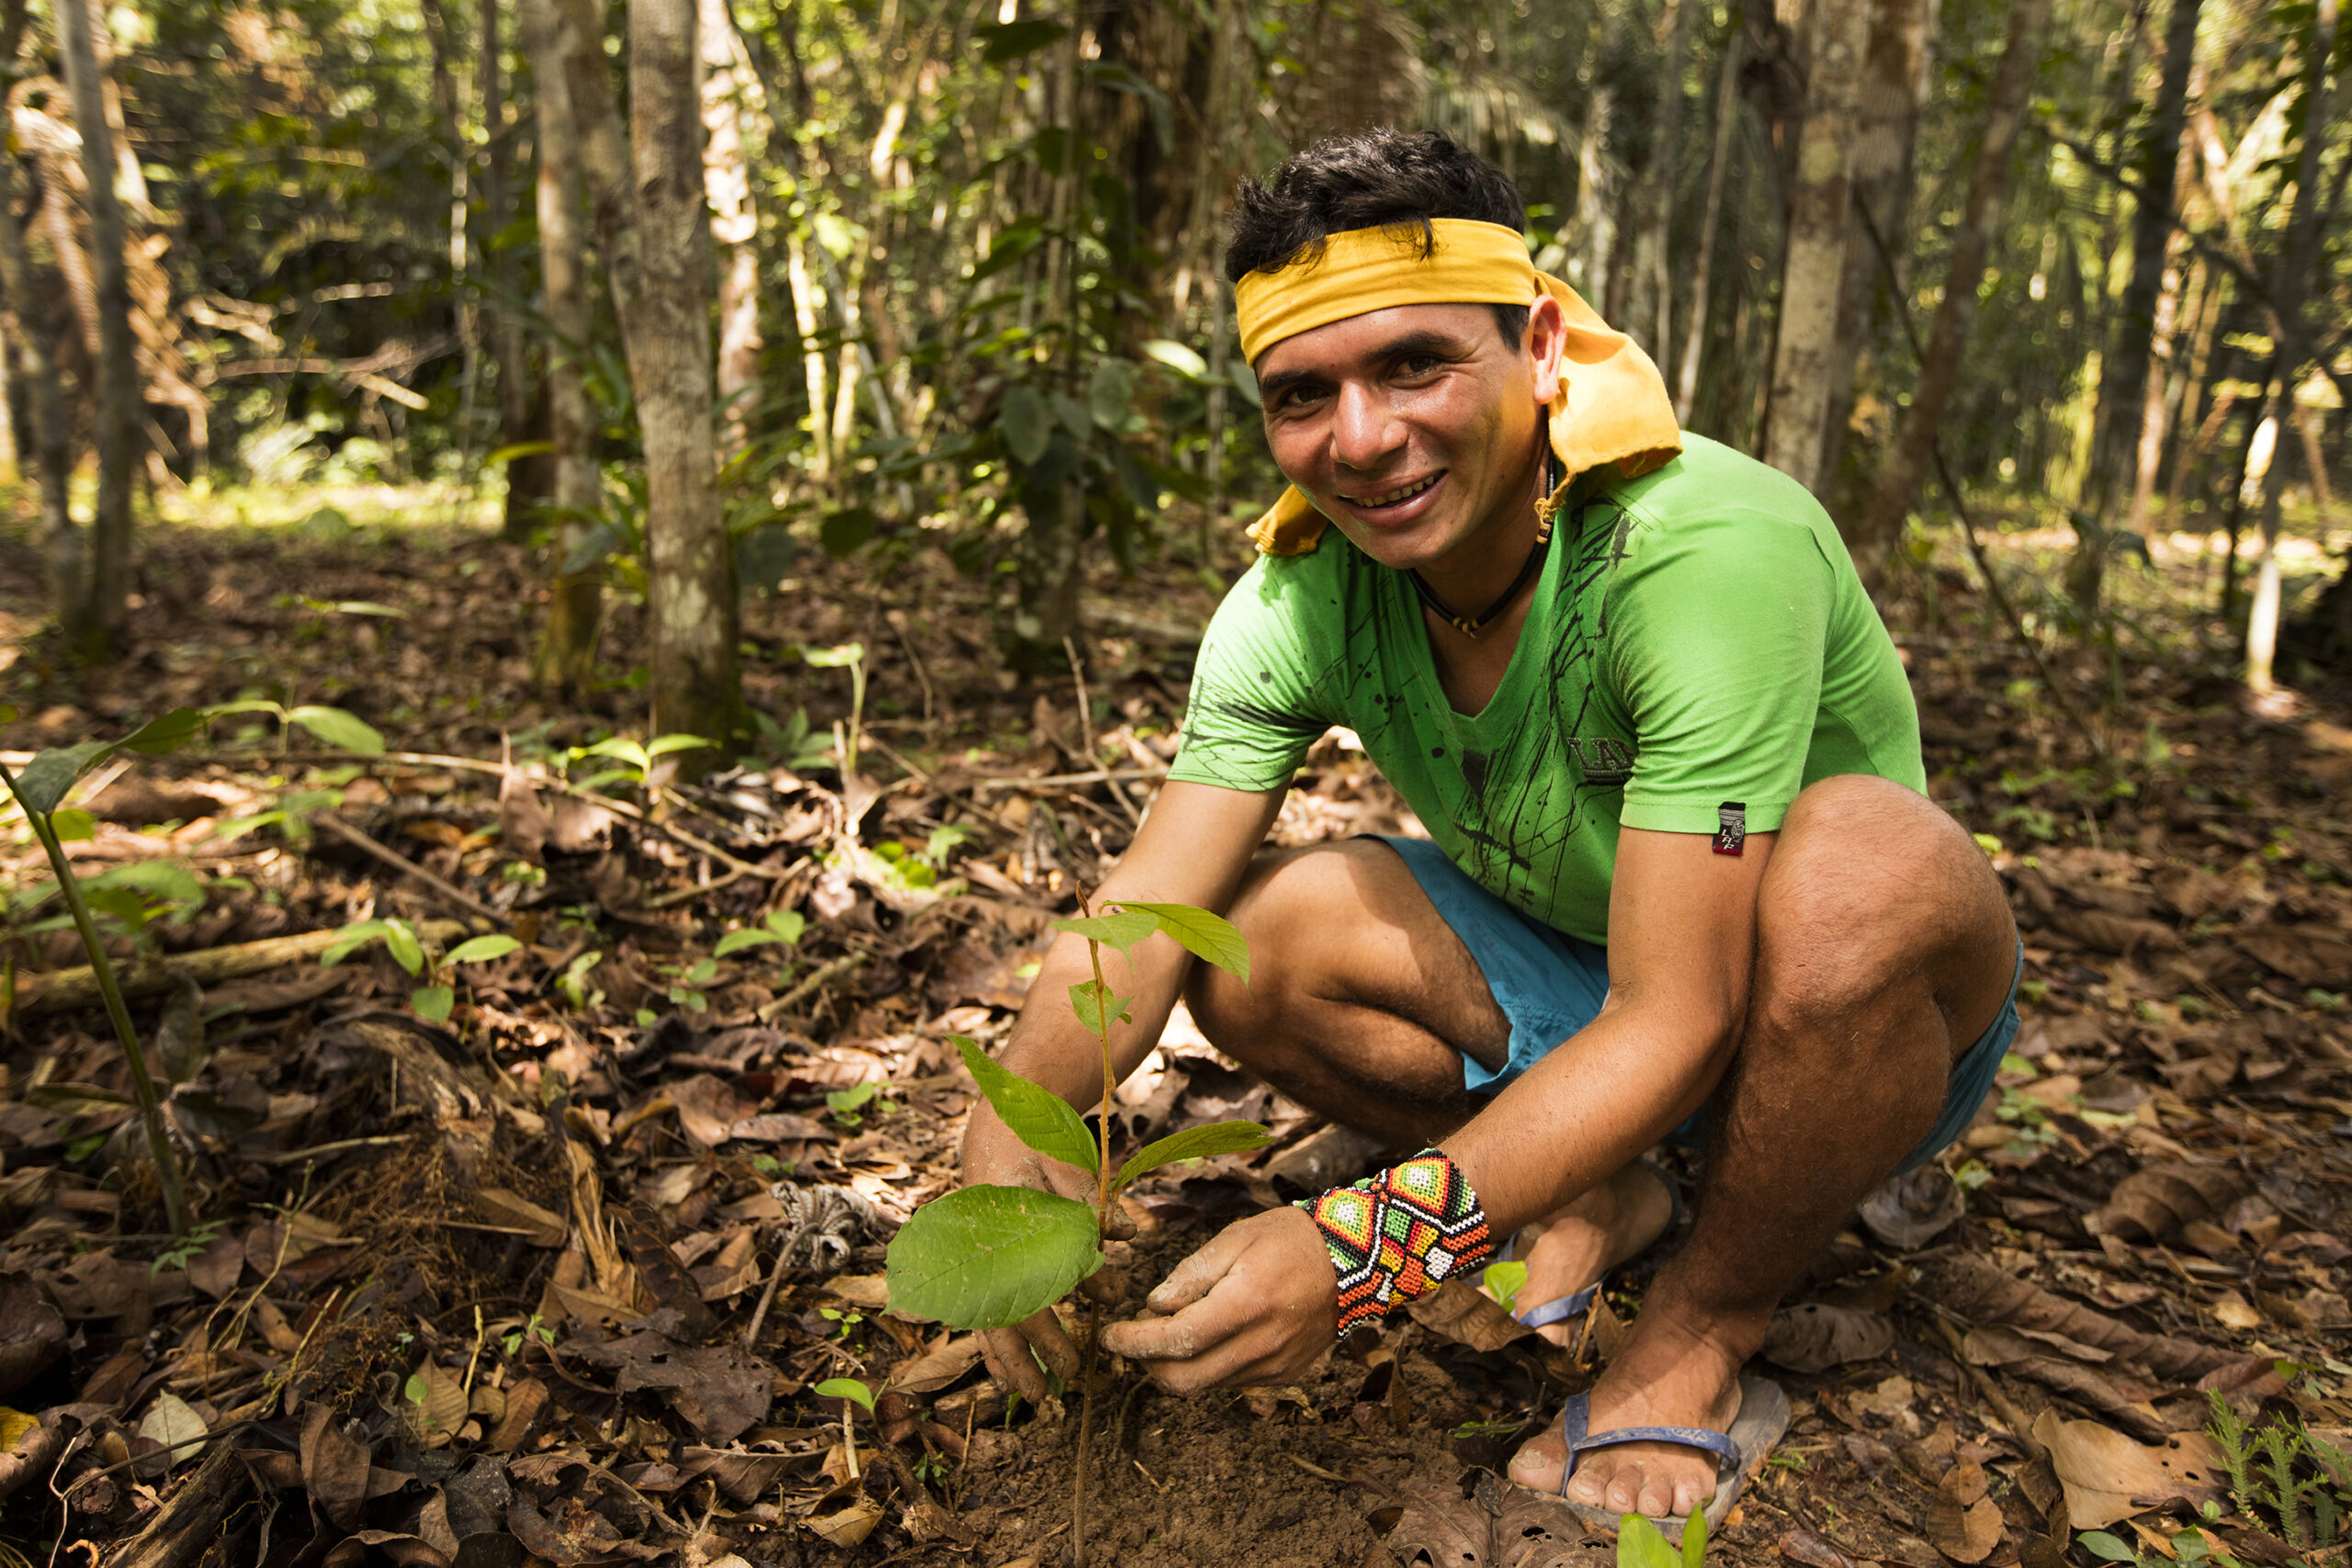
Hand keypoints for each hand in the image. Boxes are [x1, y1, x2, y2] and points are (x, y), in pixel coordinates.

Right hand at [960, 1112, 1129, 1403]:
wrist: (998, 1124)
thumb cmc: (1037, 1145)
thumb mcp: (1070, 1167)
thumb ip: (1095, 1206)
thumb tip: (1134, 1236)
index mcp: (1002, 1231)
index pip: (1026, 1296)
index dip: (1050, 1335)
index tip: (1077, 1362)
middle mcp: (982, 1251)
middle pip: (999, 1320)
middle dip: (1024, 1361)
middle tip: (1050, 1397)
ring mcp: (976, 1257)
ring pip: (985, 1319)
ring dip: (1005, 1358)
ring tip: (1025, 1393)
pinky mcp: (981, 1260)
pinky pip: (983, 1307)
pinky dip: (995, 1337)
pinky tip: (1004, 1365)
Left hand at [1097, 1206, 1338, 1392]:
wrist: (1353, 1260)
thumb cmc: (1290, 1239)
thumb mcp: (1236, 1238)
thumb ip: (1192, 1273)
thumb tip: (1155, 1305)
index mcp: (1246, 1305)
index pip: (1176, 1340)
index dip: (1135, 1343)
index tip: (1110, 1336)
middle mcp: (1260, 1345)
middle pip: (1185, 1379)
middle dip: (1147, 1366)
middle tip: (1131, 1341)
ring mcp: (1274, 1366)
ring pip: (1206, 1386)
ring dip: (1176, 1368)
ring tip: (1165, 1336)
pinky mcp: (1284, 1374)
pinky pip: (1231, 1382)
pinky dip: (1207, 1367)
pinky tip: (1206, 1338)